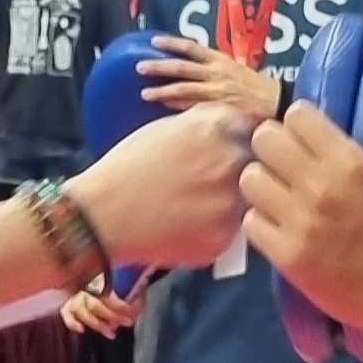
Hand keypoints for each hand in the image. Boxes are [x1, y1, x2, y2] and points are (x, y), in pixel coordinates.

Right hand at [62, 284, 139, 337]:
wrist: (88, 286)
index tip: (129, 311)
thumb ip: (129, 300)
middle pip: (96, 305)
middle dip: (112, 316)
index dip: (119, 305)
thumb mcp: (124, 292)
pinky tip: (81, 329)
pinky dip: (72, 323)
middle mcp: (85, 290)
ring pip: (82, 312)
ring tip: (111, 333)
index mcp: (98, 283)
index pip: (107, 295)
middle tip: (127, 323)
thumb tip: (131, 311)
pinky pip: (67, 315)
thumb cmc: (110, 293)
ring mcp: (75, 299)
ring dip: (96, 323)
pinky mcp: (67, 307)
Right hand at [67, 102, 251, 271]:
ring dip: (233, 204)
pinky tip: (188, 227)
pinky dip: (215, 230)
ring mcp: (232, 204)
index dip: (251, 141)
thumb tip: (237, 122)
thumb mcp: (169, 128)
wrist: (101, 215)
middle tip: (216, 182)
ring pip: (250, 203)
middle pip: (261, 165)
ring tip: (198, 207)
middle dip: (245, 172)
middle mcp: (233, 163)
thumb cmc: (128, 166)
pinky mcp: (224, 240)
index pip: (261, 128)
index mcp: (219, 129)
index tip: (241, 149)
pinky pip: (231, 233)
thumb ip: (209, 124)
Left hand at [144, 35, 279, 120]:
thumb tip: (194, 75)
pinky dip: (179, 109)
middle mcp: (218, 72)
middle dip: (159, 66)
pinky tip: (164, 113)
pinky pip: (195, 108)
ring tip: (144, 94)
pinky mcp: (221, 109)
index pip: (192, 48)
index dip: (172, 43)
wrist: (280, 104)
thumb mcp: (237, 72)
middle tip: (138, 66)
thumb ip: (216, 71)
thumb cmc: (259, 90)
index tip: (154, 41)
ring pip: (184, 88)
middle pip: (182, 66)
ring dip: (162, 91)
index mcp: (221, 60)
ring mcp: (218, 91)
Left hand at [246, 52, 362, 338]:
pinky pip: (251, 222)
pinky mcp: (287, 257)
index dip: (301, 122)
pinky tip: (280, 222)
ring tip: (281, 190)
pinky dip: (261, 220)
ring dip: (263, 181)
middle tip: (288, 160)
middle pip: (264, 140)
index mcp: (350, 161)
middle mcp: (320, 188)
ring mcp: (300, 224)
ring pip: (250, 179)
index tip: (310, 136)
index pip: (296, 115)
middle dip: (274, 145)